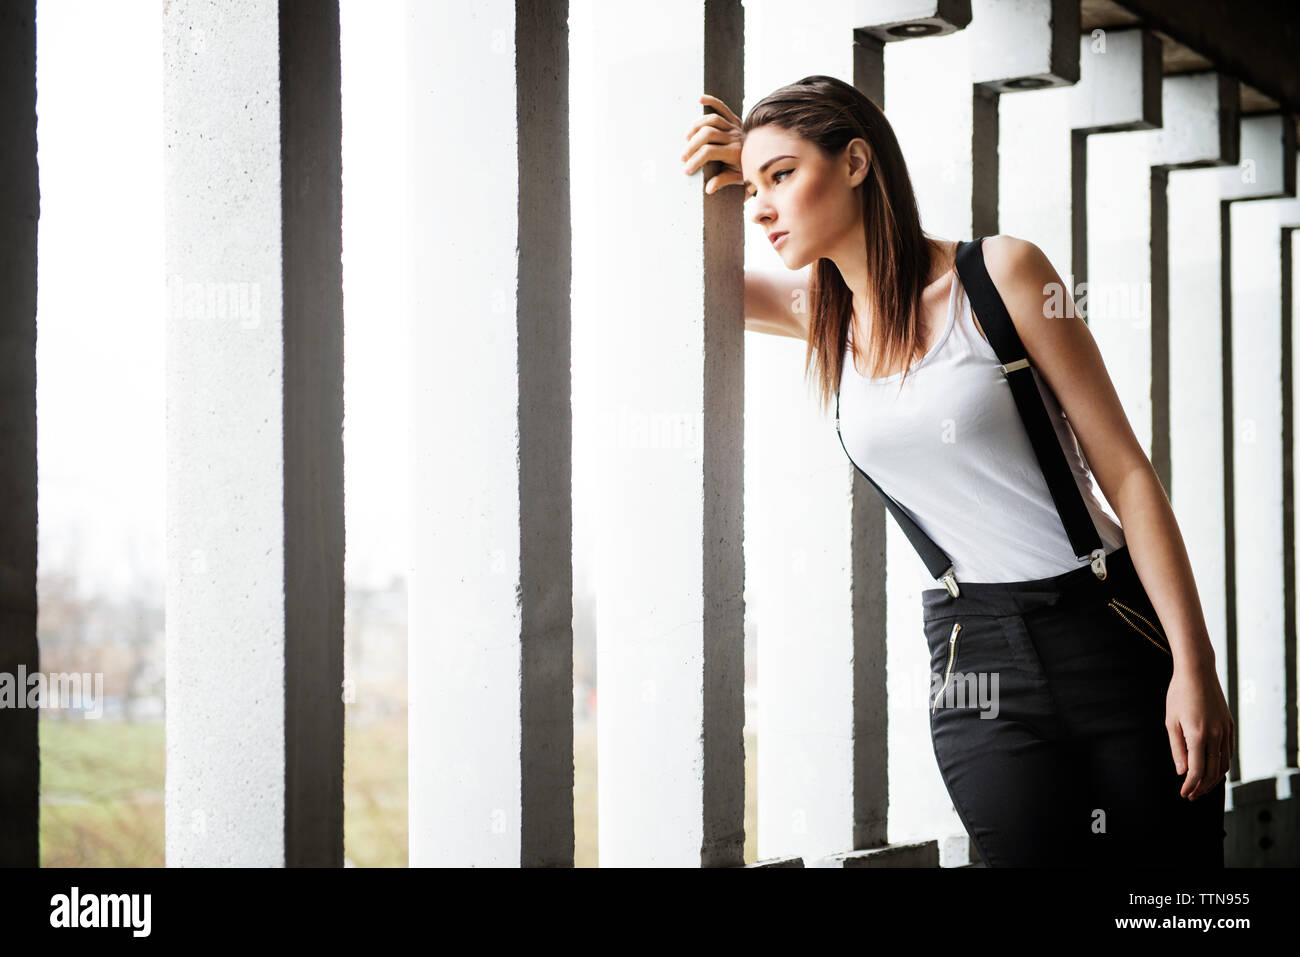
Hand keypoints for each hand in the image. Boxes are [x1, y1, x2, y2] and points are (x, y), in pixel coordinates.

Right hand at [681, 94, 743, 193]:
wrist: (765, 160)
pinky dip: (712, 101)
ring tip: (686, 138)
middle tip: (682, 157)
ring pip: (712, 120)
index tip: (686, 170)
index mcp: (735, 152)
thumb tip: (709, 188)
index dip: (695, 160)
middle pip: (707, 134)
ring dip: (696, 127)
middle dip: (692, 145)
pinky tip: (700, 99)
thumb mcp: (738, 180)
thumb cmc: (749, 172)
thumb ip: (723, 181)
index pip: (709, 152)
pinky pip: (723, 108)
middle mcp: (735, 137)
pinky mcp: (735, 120)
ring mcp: (735, 127)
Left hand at [1165, 658, 1232, 800]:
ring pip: (1224, 764)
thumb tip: (1182, 772)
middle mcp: (1216, 736)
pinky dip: (1222, 765)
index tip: (1184, 794)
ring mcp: (1226, 731)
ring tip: (1201, 786)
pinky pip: (1229, 752)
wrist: (1197, 673)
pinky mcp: (1230, 726)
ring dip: (1213, 779)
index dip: (1190, 786)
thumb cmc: (1178, 695)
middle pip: (1212, 772)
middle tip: (1191, 795)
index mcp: (1197, 735)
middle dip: (1202, 787)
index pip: (1197, 771)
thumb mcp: (1171, 722)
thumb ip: (1177, 749)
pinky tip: (1212, 769)